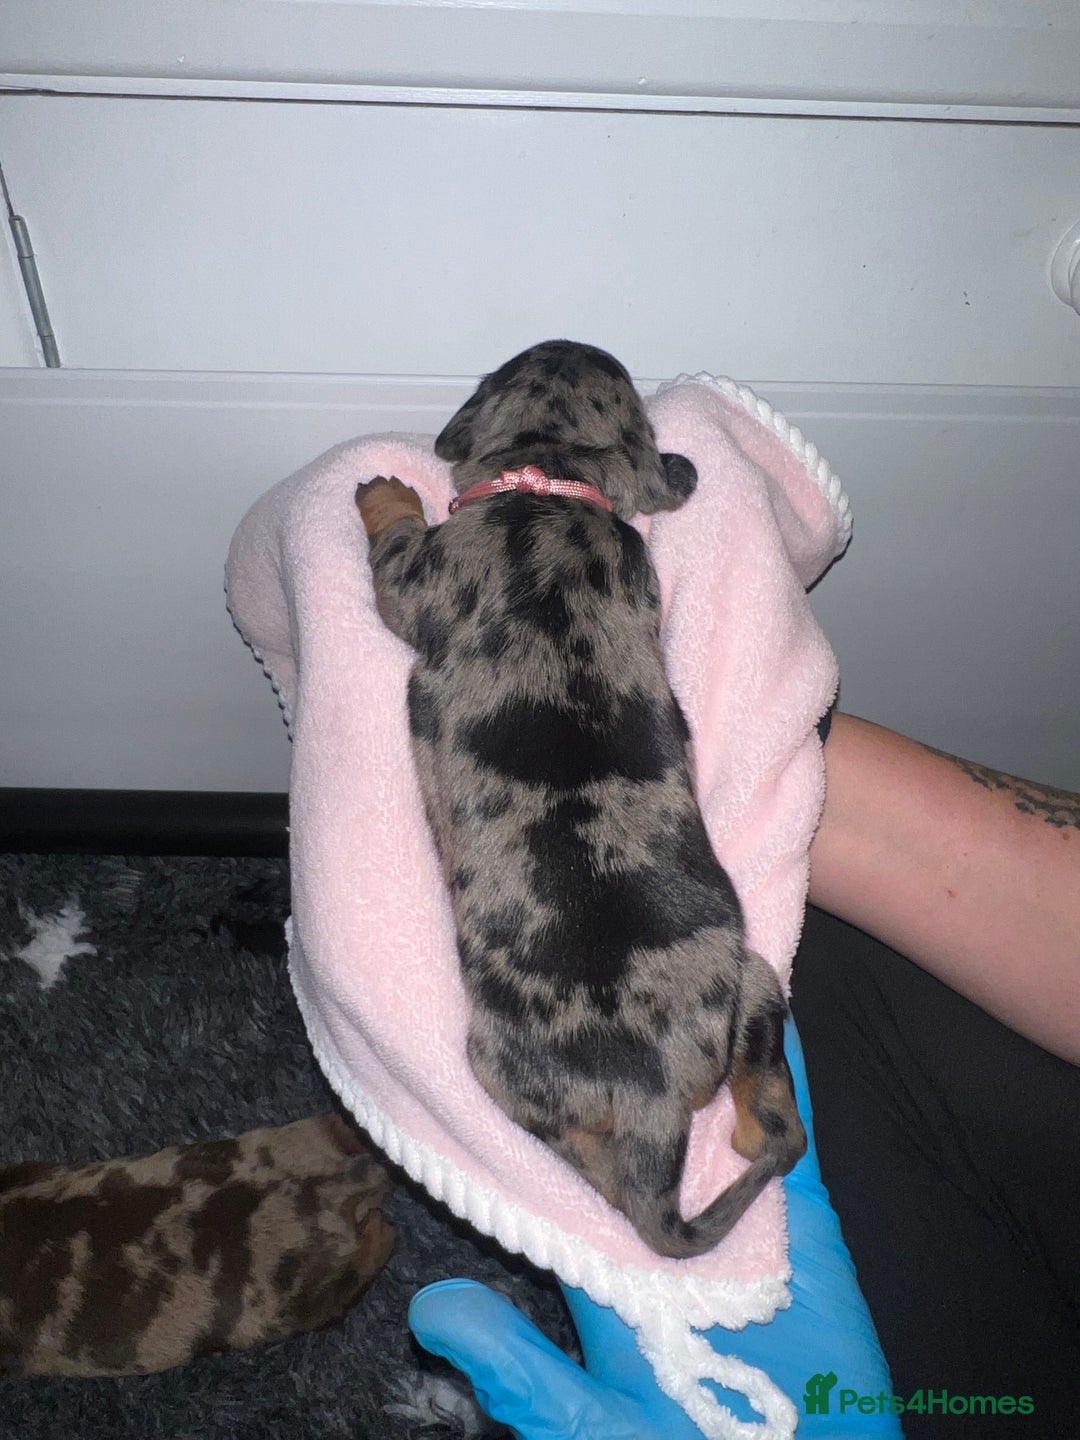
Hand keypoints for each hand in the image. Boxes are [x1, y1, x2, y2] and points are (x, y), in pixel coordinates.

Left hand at [409, 1018, 901, 1437]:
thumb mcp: (591, 1425)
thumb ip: (523, 1372)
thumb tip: (432, 1314)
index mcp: (612, 1268)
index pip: (579, 1178)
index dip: (563, 1120)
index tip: (537, 1048)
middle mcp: (670, 1228)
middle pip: (648, 1132)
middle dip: (634, 1068)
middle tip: (605, 985)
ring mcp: (740, 1217)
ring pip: (716, 1119)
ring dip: (706, 1057)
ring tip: (678, 973)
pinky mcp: (802, 1220)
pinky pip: (788, 1139)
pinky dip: (780, 1078)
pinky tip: (763, 1013)